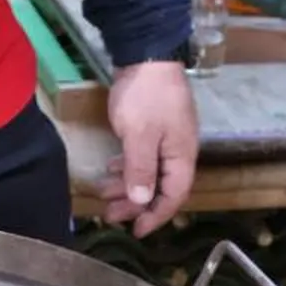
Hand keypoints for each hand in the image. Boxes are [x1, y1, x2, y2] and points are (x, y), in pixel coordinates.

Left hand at [99, 60, 197, 236]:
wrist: (147, 53)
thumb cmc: (146, 96)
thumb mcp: (140, 135)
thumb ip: (141, 169)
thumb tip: (141, 202)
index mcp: (181, 156)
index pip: (173, 197)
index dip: (155, 216)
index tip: (136, 232)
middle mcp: (177, 151)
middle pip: (160, 188)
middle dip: (135, 205)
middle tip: (109, 215)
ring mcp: (166, 138)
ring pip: (148, 172)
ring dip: (127, 186)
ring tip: (104, 194)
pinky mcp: (152, 127)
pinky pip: (142, 157)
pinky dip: (127, 167)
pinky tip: (112, 169)